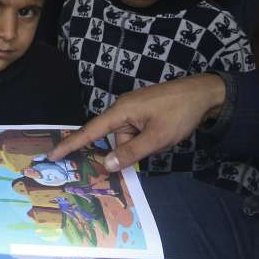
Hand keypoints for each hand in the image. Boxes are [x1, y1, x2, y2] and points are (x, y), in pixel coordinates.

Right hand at [48, 74, 227, 170]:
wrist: (205, 93)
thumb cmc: (179, 113)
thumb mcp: (157, 138)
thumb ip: (131, 153)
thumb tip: (106, 165)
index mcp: (121, 111)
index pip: (90, 131)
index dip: (71, 144)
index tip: (53, 154)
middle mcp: (123, 109)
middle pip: (116, 140)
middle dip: (133, 149)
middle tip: (157, 143)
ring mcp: (134, 110)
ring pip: (130, 139)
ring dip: (145, 144)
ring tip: (167, 135)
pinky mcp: (144, 112)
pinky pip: (138, 132)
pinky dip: (149, 139)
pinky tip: (166, 133)